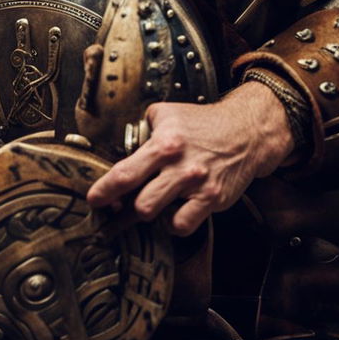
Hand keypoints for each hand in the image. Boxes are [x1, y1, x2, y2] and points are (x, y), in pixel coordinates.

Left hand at [85, 82, 294, 235]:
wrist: (245, 132)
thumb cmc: (202, 123)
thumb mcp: (166, 114)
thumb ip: (142, 130)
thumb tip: (122, 146)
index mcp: (163, 144)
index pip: (126, 173)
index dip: (105, 191)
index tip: (93, 200)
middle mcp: (179, 166)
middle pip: (141, 203)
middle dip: (126, 208)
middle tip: (121, 206)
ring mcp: (196, 185)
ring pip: (159, 215)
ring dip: (150, 213)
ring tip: (151, 204)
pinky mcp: (212, 199)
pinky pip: (183, 225)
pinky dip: (174, 222)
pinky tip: (174, 210)